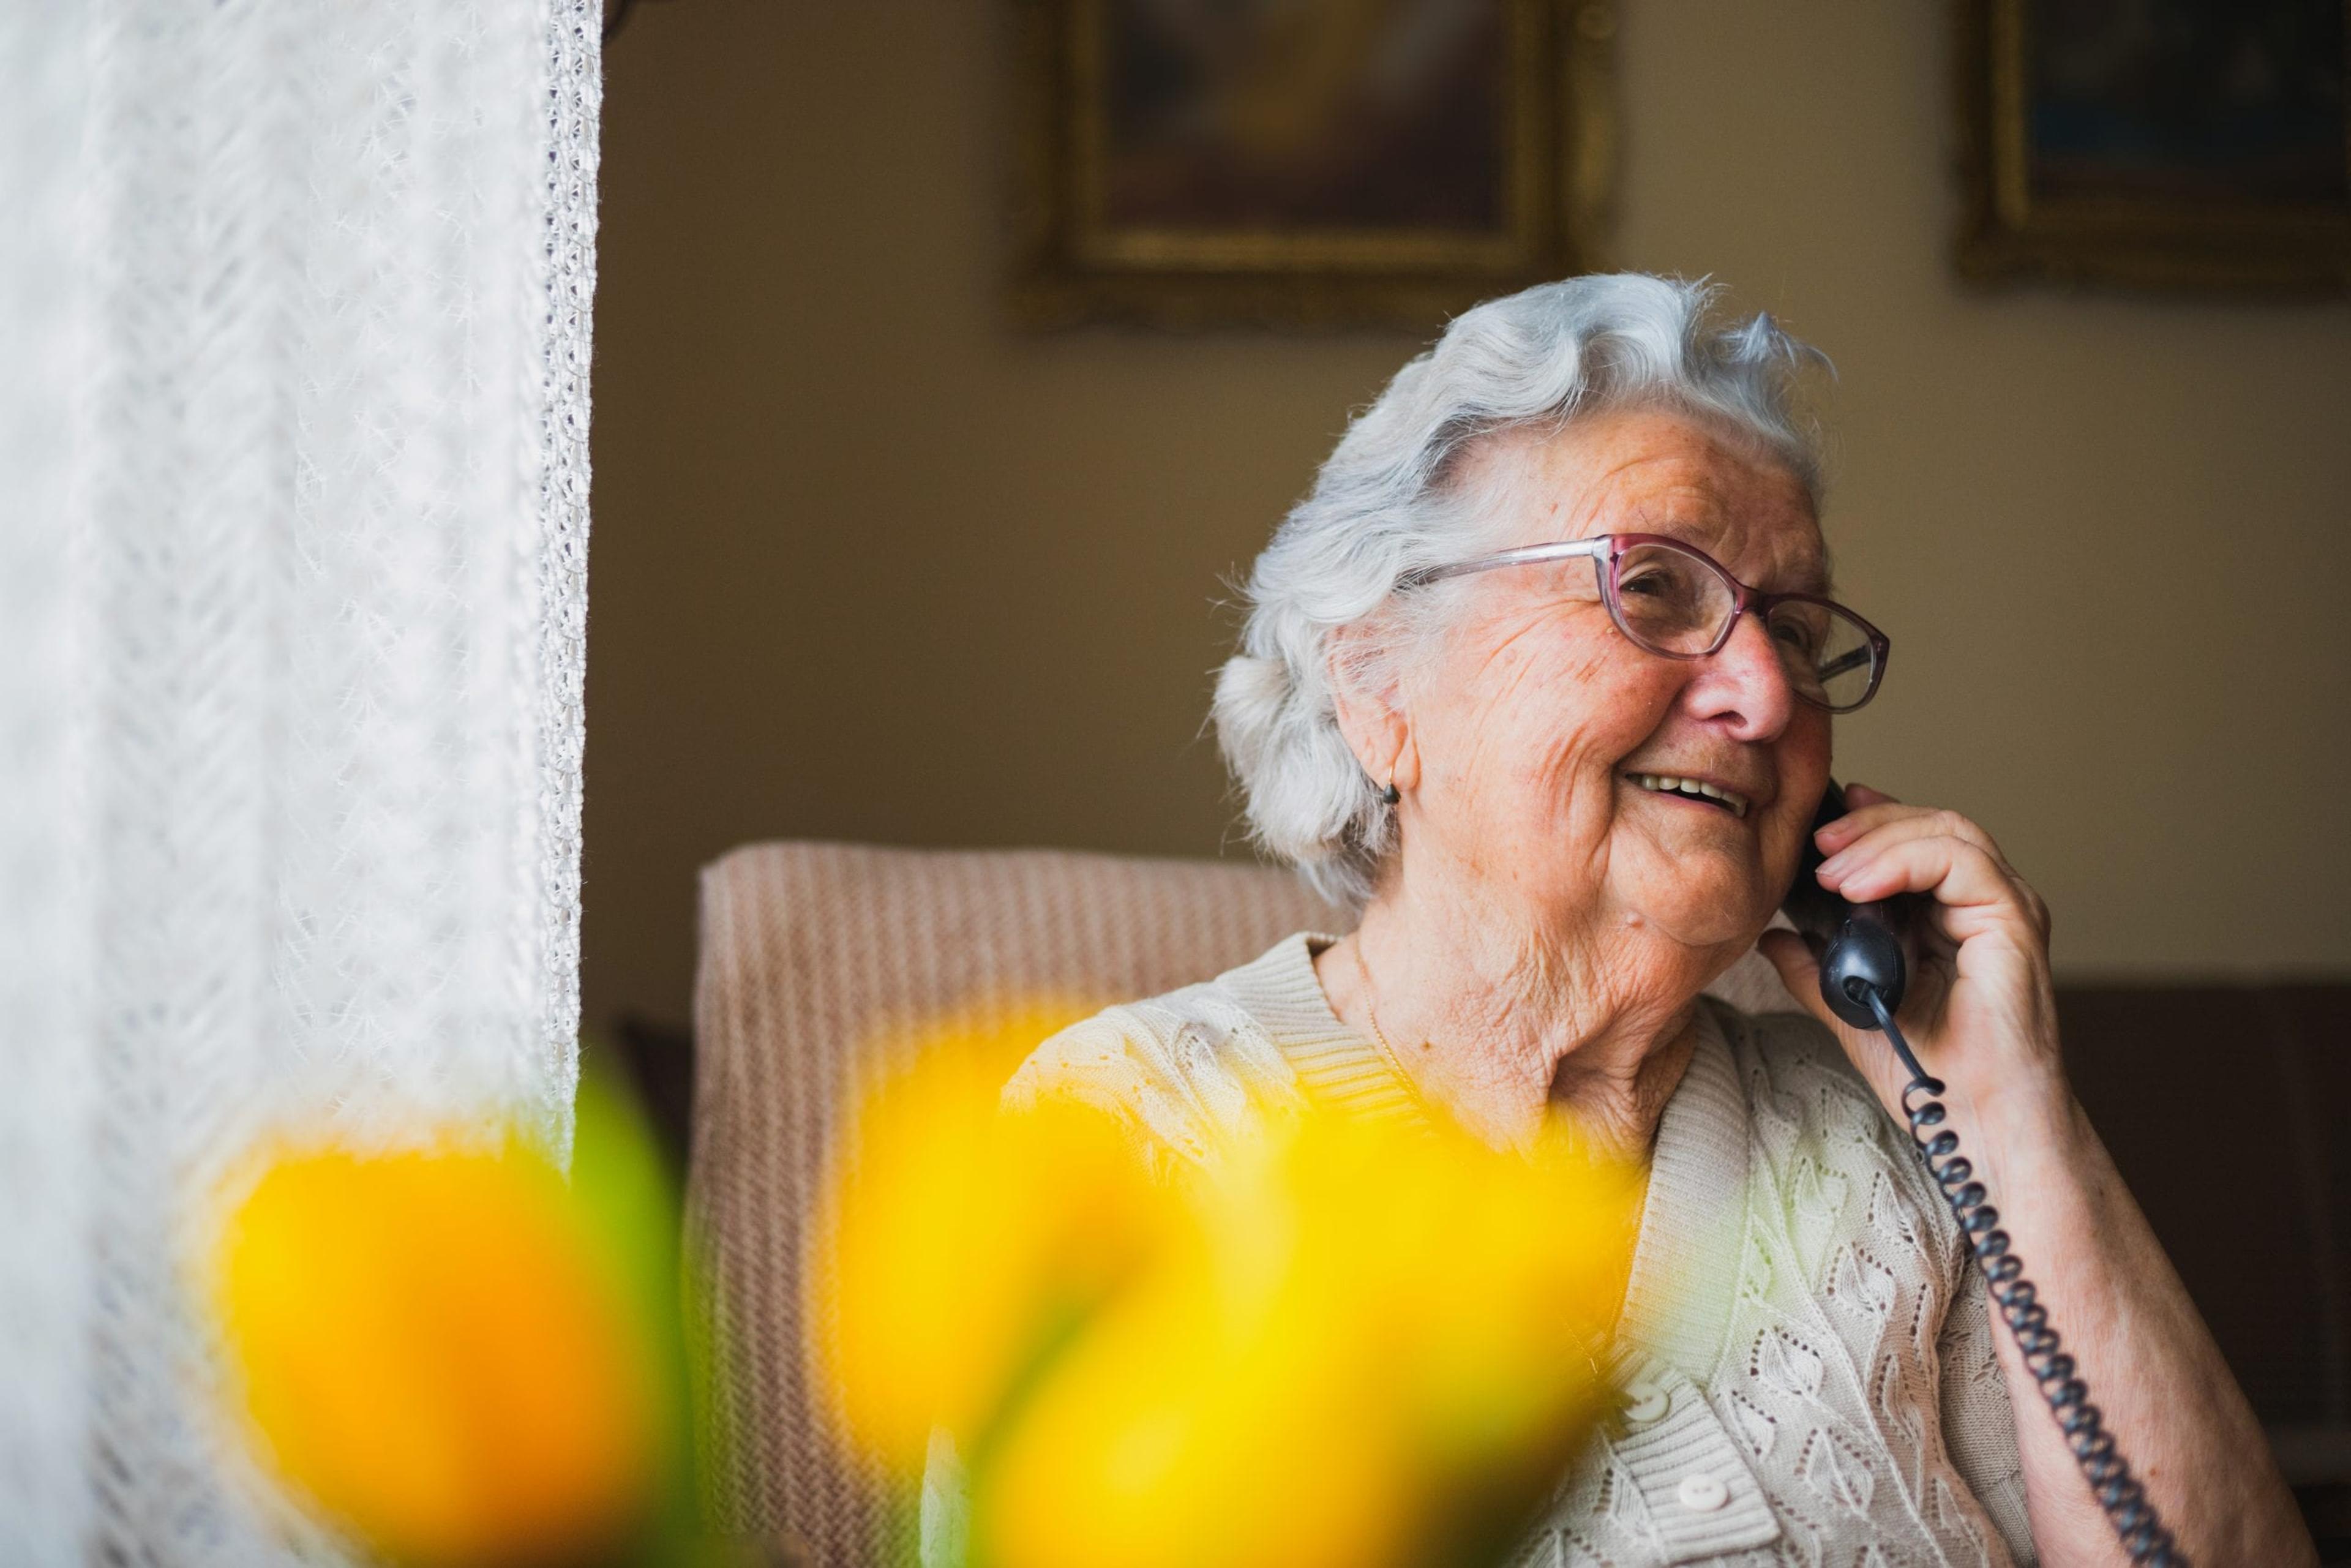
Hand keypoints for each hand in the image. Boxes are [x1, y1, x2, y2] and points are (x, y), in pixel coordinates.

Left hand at [1756, 784, 2067, 1130]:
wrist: (1968, 1119)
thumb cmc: (1925, 1072)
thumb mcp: (1850, 1008)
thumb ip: (1814, 969)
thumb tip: (1772, 937)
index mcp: (1953, 917)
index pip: (1917, 841)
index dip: (1870, 823)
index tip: (1819, 828)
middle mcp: (1985, 904)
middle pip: (1932, 824)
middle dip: (1868, 825)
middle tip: (1816, 841)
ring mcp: (2005, 908)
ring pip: (1948, 832)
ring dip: (1879, 840)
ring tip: (1829, 868)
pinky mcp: (2015, 920)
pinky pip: (1961, 861)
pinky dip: (1903, 861)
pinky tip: (1858, 886)